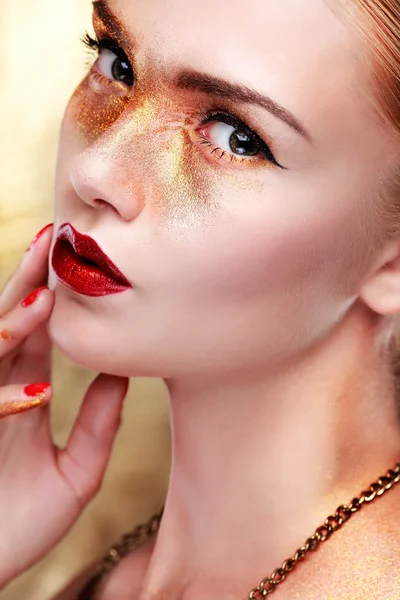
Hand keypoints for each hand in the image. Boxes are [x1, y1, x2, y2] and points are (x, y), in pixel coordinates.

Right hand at [0, 224, 128, 586]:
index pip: (37, 331)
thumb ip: (98, 425)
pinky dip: (4, 401)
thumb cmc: (21, 524)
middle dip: (25, 284)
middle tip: (48, 241)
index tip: (72, 258)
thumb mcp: (76, 474)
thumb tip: (127, 376)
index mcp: (23, 390)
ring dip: (12, 326)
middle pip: (9, 325)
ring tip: (44, 298)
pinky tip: (37, 395)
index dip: (52, 294)